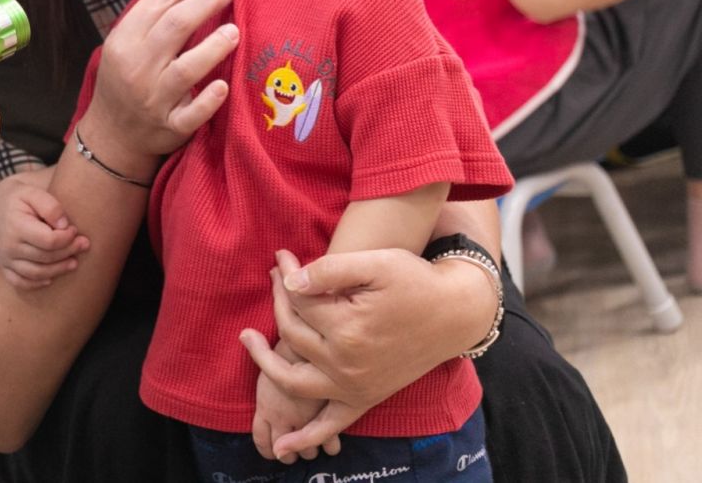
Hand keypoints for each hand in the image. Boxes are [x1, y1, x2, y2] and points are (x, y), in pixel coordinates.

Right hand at [0, 169, 89, 289]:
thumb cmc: (21, 197)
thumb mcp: (34, 192)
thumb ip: (51, 206)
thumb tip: (65, 226)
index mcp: (16, 226)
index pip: (48, 241)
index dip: (66, 238)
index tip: (75, 229)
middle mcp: (8, 246)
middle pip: (45, 257)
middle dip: (68, 252)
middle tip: (84, 244)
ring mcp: (4, 258)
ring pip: (36, 273)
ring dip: (58, 270)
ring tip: (74, 263)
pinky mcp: (4, 266)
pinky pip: (20, 282)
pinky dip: (36, 284)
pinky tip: (51, 278)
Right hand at [77, 0, 237, 180]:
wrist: (111, 134)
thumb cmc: (123, 80)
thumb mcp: (124, 45)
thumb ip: (150, 19)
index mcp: (124, 41)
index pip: (158, 3)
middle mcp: (137, 68)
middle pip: (176, 27)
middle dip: (206, 2)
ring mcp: (154, 99)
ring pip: (186, 68)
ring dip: (214, 47)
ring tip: (234, 30)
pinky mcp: (170, 126)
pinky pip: (192, 113)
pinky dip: (208, 100)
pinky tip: (223, 86)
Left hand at [239, 332, 341, 463]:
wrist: (313, 347)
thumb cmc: (288, 347)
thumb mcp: (267, 360)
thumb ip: (262, 374)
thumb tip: (248, 344)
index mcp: (266, 409)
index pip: (261, 440)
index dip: (267, 447)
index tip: (273, 449)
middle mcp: (284, 420)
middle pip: (283, 452)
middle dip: (290, 452)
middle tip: (296, 446)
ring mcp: (308, 422)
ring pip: (309, 453)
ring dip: (311, 449)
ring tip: (315, 441)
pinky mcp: (332, 419)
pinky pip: (331, 445)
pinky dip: (332, 444)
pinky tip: (333, 437)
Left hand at [254, 249, 494, 431]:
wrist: (455, 312)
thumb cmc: (415, 282)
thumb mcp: (375, 263)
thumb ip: (330, 270)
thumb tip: (289, 280)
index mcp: (348, 329)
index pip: (299, 302)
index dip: (285, 276)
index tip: (280, 256)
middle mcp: (347, 364)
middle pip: (293, 333)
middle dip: (278, 301)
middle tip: (272, 275)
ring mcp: (355, 387)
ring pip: (294, 380)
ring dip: (265, 364)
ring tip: (247, 339)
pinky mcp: (365, 398)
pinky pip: (329, 425)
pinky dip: (305, 437)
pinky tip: (282, 445)